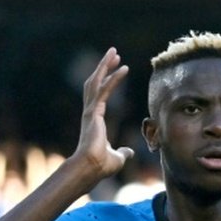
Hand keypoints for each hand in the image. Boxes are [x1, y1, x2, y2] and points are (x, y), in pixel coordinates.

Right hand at [73, 47, 133, 177]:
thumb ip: (123, 152)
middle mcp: (90, 112)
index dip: (106, 80)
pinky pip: (105, 90)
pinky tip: (124, 68)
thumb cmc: (101, 166)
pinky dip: (114, 78)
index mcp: (94, 119)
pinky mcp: (94, 113)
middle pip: (95, 82)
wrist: (91, 168)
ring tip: (114, 52)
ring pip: (97, 82)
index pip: (100, 94)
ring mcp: (90, 111)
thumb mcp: (117, 157)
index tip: (115, 69)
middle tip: (113, 53)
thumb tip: (129, 152)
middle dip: (104, 66)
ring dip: (105, 66)